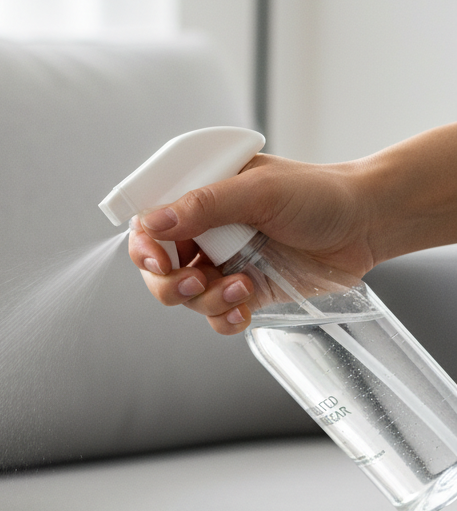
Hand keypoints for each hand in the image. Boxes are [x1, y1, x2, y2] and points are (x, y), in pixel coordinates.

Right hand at [128, 153, 376, 334]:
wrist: (368, 224)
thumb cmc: (319, 194)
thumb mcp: (260, 191)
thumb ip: (204, 206)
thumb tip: (152, 222)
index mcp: (201, 198)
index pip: (149, 224)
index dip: (144, 247)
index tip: (159, 262)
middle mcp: (205, 233)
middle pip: (158, 270)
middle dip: (170, 284)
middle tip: (196, 283)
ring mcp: (223, 265)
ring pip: (186, 299)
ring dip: (207, 301)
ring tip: (242, 288)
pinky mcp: (244, 293)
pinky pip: (215, 318)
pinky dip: (224, 319)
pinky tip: (246, 309)